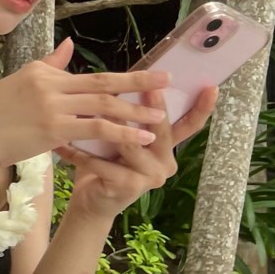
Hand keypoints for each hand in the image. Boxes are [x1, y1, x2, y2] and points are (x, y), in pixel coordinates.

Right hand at [0, 38, 180, 171]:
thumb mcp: (20, 82)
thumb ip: (49, 64)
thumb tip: (69, 45)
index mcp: (44, 72)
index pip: (91, 75)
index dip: (123, 78)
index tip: (148, 77)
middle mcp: (51, 84)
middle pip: (103, 84)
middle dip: (139, 83)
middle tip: (167, 81)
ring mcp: (53, 106)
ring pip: (103, 106)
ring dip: (135, 112)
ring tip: (159, 118)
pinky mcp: (53, 129)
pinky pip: (94, 130)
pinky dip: (120, 133)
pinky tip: (139, 139)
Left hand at [56, 84, 218, 224]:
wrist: (92, 199)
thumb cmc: (106, 159)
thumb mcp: (121, 132)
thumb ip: (130, 110)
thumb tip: (134, 74)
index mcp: (166, 145)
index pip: (188, 123)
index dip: (201, 107)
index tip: (211, 86)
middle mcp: (166, 161)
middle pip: (160, 128)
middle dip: (150, 106)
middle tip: (146, 86)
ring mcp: (151, 176)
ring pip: (130, 144)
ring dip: (106, 127)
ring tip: (86, 108)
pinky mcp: (131, 187)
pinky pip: (105, 163)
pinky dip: (81, 153)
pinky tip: (63, 145)